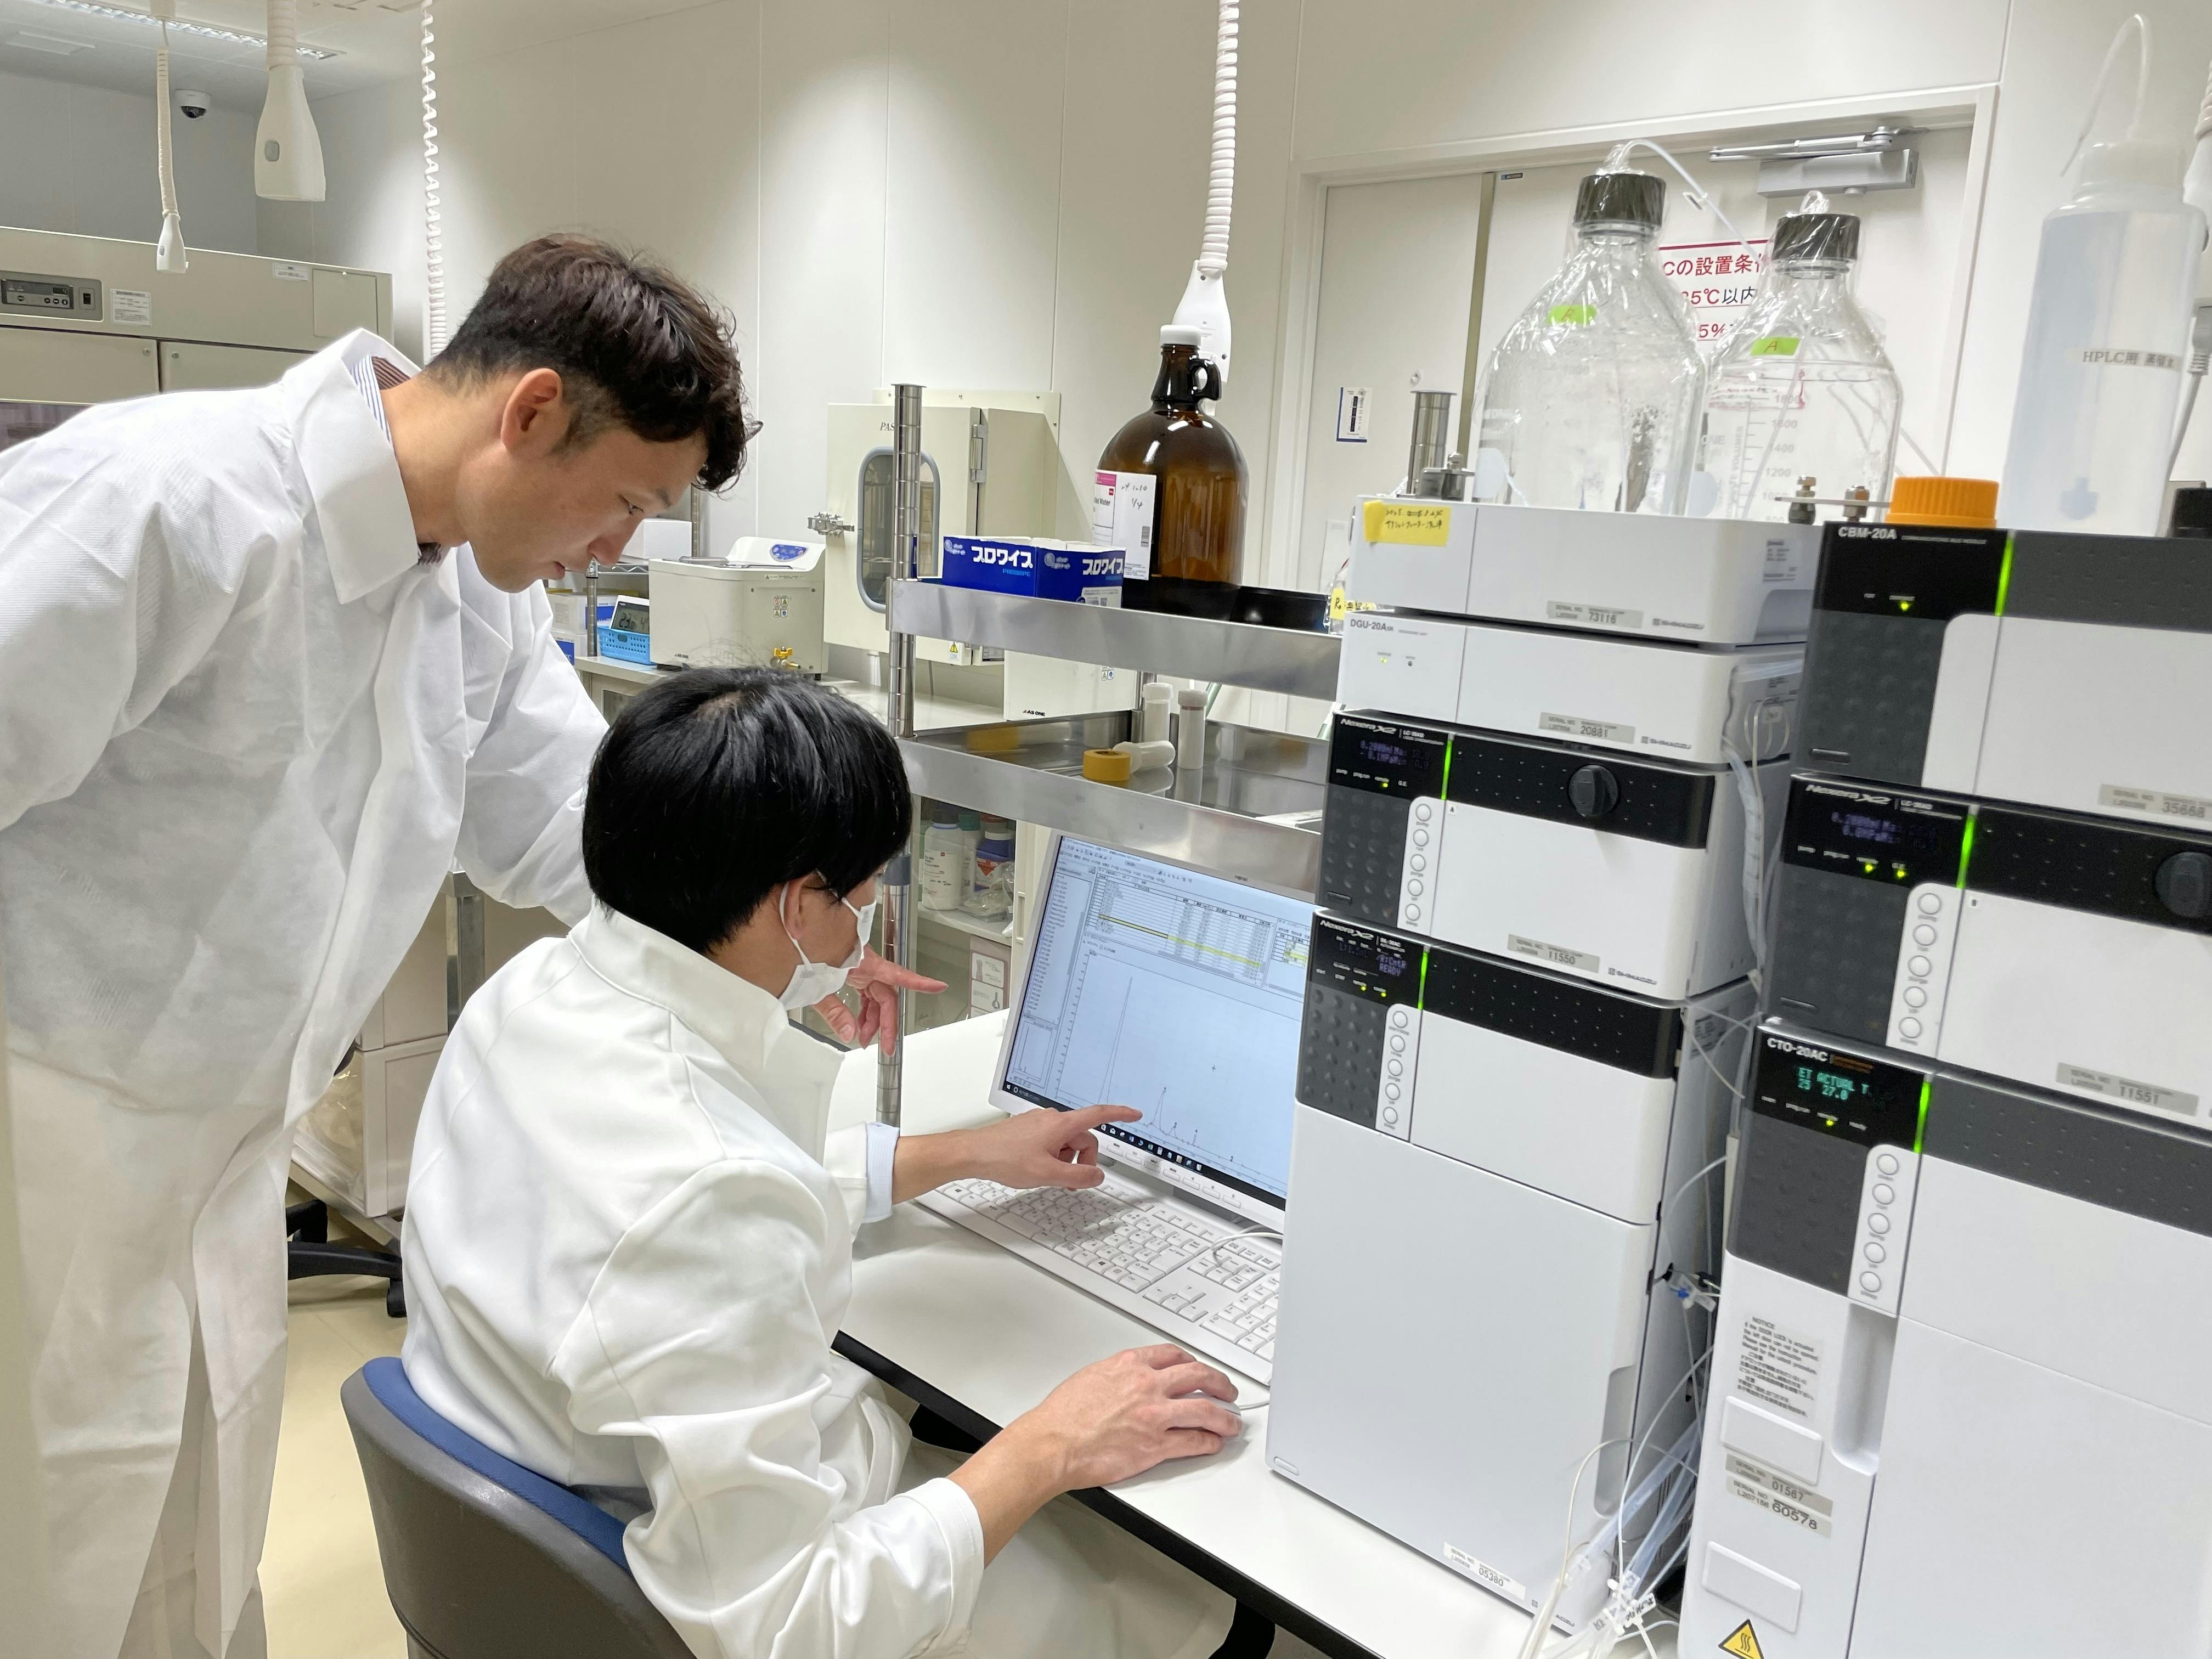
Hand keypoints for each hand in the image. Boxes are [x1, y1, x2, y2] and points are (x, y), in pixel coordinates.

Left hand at [815, 947, 945, 1052]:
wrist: (790, 940)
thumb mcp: (817, 989)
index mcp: (862, 963)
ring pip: (876, 997)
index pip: (896, 975)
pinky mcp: (854, 972)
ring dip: (872, 1020)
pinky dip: (864, 1010)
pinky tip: (859, 1025)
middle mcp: (865, 964)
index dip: (919, 982)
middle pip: (885, 996)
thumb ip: (835, 1013)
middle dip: (885, 1023)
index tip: (938, 986)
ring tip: (864, 1040)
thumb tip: (849, 1033)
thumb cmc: (804, 956)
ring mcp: (860, 968)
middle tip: (886, 1046)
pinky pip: (866, 994)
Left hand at [962, 1105, 1140, 1191]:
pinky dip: (1053, 1157)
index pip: (1098, 1115)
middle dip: (1083, 1160)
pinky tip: (1038, 1170)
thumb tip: (1097, 1175)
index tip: (1133, 1114)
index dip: (1120, 1114)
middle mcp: (1051, 1119)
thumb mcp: (1048, 1174)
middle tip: (1071, 1181)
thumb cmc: (1005, 1158)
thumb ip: (1078, 1176)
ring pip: (1066, 1142)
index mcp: (1061, 1124)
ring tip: (1048, 1176)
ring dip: (1065, 1161)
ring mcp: (1039, 1124)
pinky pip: (1051, 1142)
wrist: (974, 1153)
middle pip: (1082, 1137)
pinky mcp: (1028, 1131)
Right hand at [1007, 1344, 1242, 1490]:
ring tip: (1232, 1422)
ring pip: (1205, 1410)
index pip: (1174, 1355)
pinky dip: (1209, 1442)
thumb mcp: (1092, 1376)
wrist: (1053, 1442)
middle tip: (1228, 1390)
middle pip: (1199, 1377)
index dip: (1192, 1362)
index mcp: (1131, 1365)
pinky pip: (1193, 1441)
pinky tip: (1214, 1442)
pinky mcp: (1156, 1446)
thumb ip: (1119, 1375)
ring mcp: (1155, 1416)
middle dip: (1220, 1383)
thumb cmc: (1063, 1415)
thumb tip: (1132, 1379)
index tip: (1198, 1368)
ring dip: (1225, 1416)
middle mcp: (1148, 1386)